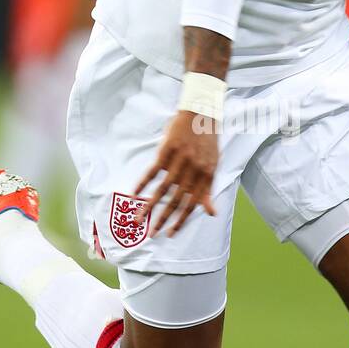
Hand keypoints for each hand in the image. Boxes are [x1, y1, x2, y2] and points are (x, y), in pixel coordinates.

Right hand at [133, 110, 218, 237]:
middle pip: (175, 200)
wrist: (201, 113)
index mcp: (205, 176)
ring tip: (138, 219)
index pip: (192, 205)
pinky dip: (143, 182)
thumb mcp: (214, 166)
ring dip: (149, 205)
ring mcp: (179, 161)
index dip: (181, 220)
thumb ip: (209, 190)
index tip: (170, 234)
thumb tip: (212, 213)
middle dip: (163, 219)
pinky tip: (134, 193)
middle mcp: (192, 171)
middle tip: (152, 234)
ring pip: (162, 189)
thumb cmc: (208, 141)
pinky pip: (153, 171)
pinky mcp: (167, 151)